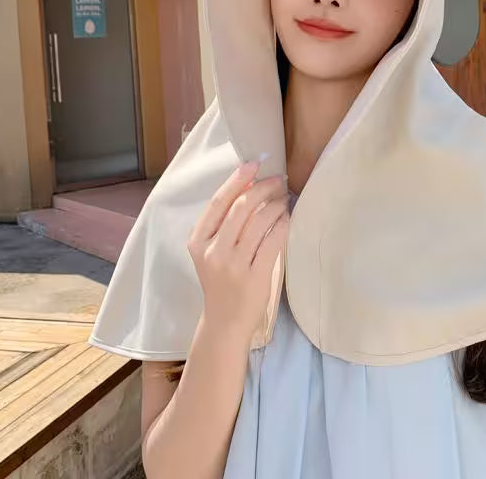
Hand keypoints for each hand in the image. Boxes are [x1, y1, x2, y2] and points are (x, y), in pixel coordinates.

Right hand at [187, 160, 288, 337]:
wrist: (225, 321)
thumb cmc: (221, 280)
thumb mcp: (212, 251)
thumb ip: (224, 223)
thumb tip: (249, 186)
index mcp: (198, 241)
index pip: (218, 202)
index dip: (237, 180)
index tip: (254, 164)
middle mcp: (213, 251)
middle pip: (241, 207)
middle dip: (263, 188)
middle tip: (278, 181)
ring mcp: (233, 265)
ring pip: (260, 221)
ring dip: (276, 204)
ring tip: (284, 199)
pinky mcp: (254, 276)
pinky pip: (274, 240)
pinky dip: (283, 224)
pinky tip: (287, 218)